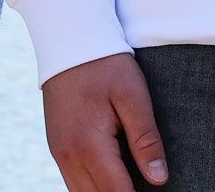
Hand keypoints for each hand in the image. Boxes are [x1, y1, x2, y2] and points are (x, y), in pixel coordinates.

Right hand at [43, 52, 168, 191]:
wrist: (68, 38)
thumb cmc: (105, 63)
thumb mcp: (132, 95)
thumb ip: (145, 138)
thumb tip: (158, 179)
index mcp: (89, 144)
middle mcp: (68, 155)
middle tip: (145, 190)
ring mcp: (59, 152)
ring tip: (130, 184)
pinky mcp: (56, 145)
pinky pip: (73, 181)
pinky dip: (92, 187)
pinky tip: (111, 178)